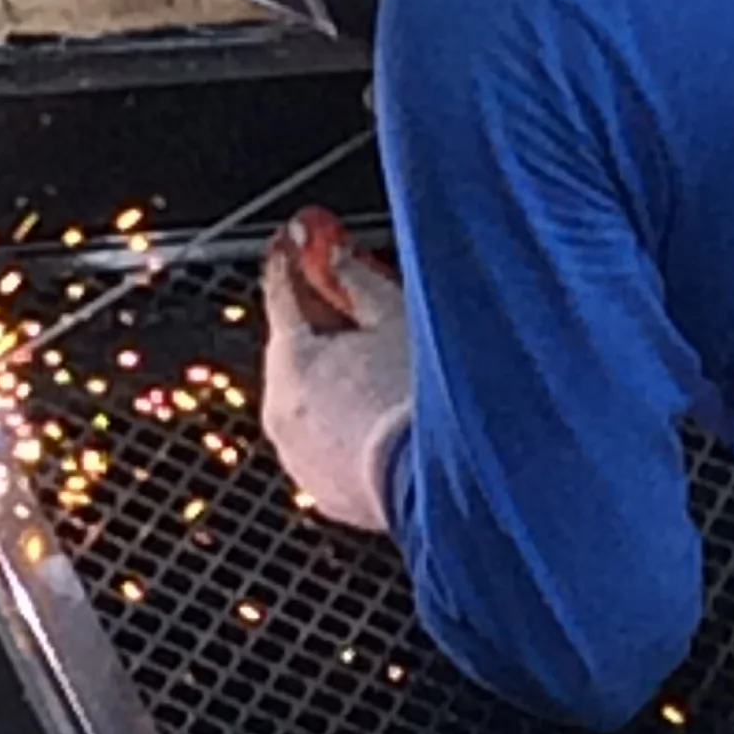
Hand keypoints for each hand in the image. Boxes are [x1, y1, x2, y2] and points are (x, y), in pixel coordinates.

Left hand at [260, 211, 411, 536]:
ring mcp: (300, 457)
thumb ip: (356, 280)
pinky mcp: (326, 493)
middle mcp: (281, 411)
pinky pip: (330, 445)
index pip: (280, 296)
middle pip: (296, 353)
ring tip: (394, 373)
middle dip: (326, 330)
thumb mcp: (399, 319)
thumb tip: (334, 254)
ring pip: (313, 402)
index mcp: (291, 361)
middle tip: (365, 310)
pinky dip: (351, 428)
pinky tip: (392, 419)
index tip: (302, 240)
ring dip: (341, 383)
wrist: (452, 490)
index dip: (294, 262)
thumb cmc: (426, 405)